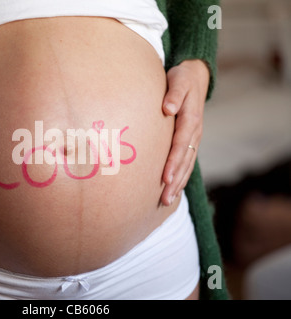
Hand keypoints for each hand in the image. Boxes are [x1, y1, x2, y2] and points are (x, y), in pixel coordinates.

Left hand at [161, 60, 209, 205]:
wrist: (195, 76)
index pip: (181, 144)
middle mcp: (194, 131)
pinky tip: (174, 189)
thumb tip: (168, 108)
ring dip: (178, 183)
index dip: (173, 162)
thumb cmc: (182, 78)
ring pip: (187, 164)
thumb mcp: (178, 80)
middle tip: (164, 199)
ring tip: (167, 200)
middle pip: (185, 160)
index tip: (165, 178)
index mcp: (190, 119)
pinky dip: (181, 175)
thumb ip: (173, 93)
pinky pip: (187, 161)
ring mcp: (194, 137)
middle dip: (175, 180)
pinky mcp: (190, 139)